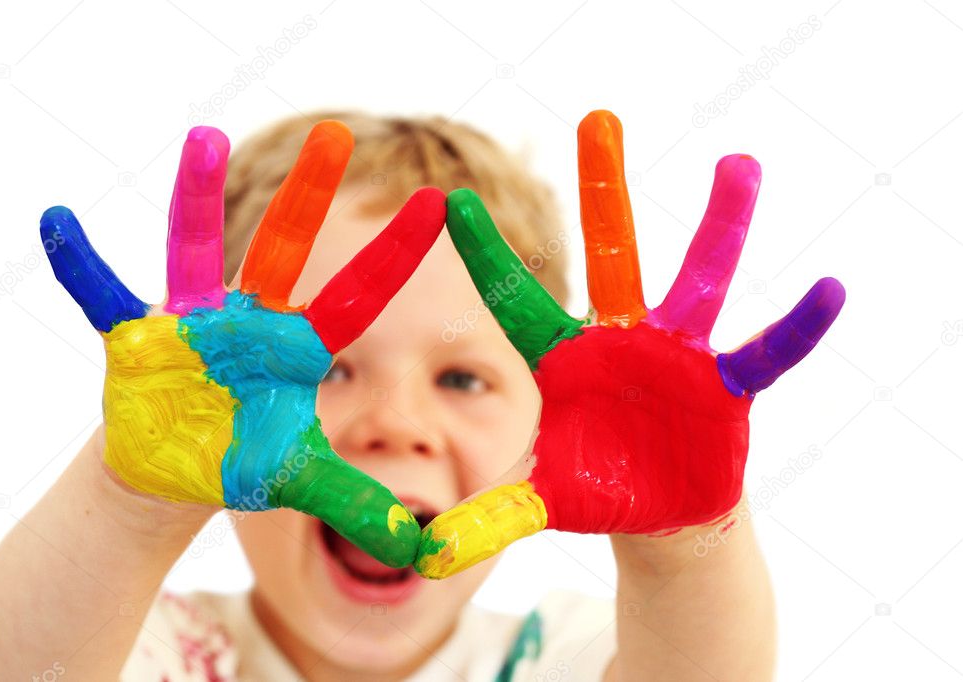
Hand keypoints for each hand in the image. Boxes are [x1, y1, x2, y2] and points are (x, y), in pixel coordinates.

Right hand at [42, 121, 445, 566]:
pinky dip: (81, 264)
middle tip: (337, 134)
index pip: (358, 298)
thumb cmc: (239, 460)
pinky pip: (104, 294)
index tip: (440, 205)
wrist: (171, 470)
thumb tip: (418, 546)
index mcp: (296, 348)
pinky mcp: (139, 337)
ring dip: (196, 198)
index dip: (396, 256)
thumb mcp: (298, 481)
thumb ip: (355, 504)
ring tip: (203, 138)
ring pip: (194, 248)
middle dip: (309, 197)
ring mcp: (193, 322)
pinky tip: (55, 221)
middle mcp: (249, 320)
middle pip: (285, 251)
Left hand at [415, 110, 843, 577]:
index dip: (487, 255)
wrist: (659, 507)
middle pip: (611, 256)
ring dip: (720, 226)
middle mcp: (620, 340)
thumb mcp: (540, 503)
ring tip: (741, 166)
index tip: (451, 201)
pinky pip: (764, 353)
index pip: (517, 299)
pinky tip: (829, 292)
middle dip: (604, 190)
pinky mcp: (724, 386)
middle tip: (598, 117)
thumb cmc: (595, 488)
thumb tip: (424, 557)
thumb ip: (489, 520)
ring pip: (698, 279)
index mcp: (565, 358)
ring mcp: (676, 355)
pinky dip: (795, 330)